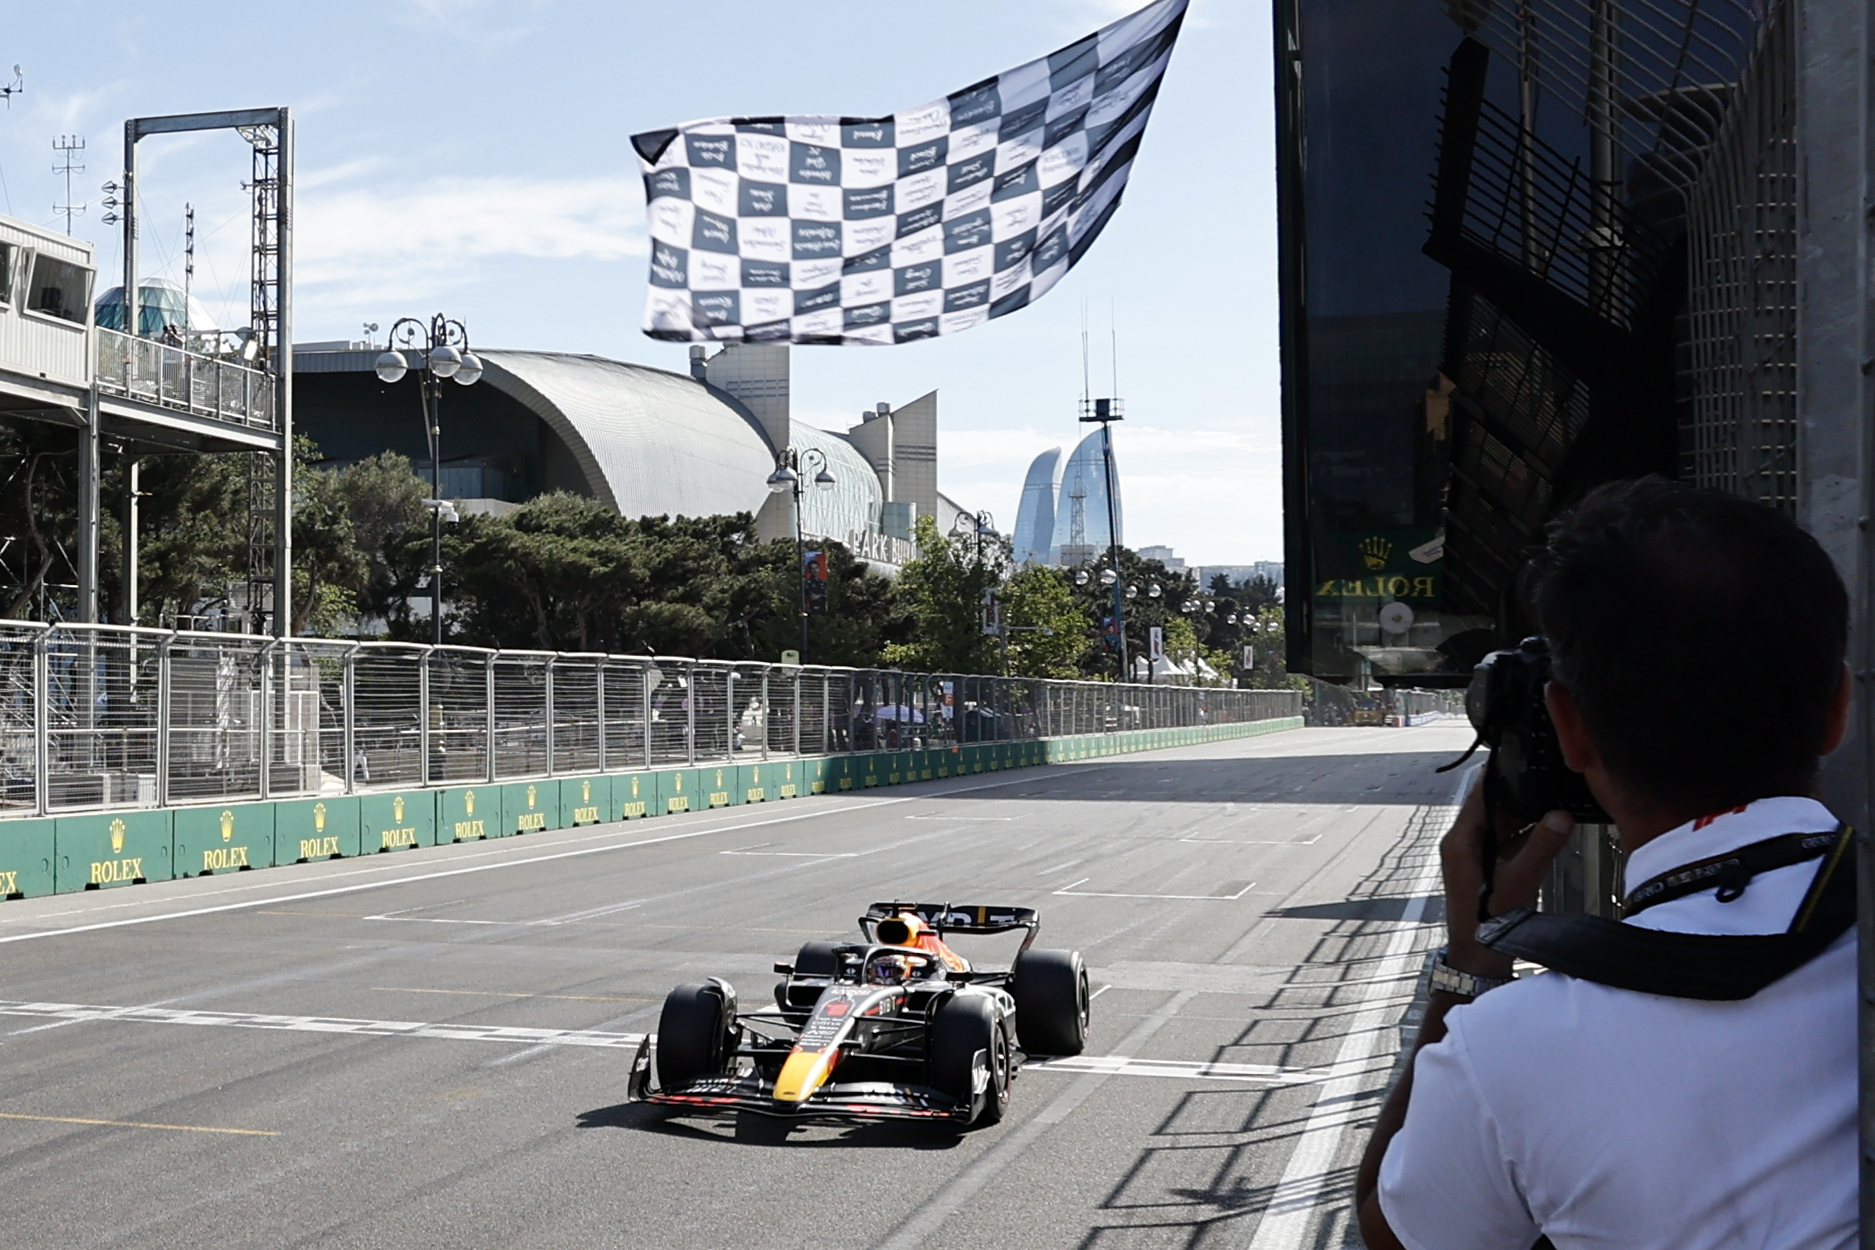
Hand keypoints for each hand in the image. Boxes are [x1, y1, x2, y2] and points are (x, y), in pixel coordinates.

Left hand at [1439, 772, 1574, 979]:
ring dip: (1523, 815)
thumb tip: (1561, 816)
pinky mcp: (1484, 867)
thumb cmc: (1487, 922)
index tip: (1516, 754)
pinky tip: (1545, 829)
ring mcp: (1473, 855)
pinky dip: (1523, 834)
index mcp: (1461, 839)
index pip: (1479, 794)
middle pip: (1491, 807)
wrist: (1478, 955)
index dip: (1498, 773)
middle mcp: (1462, 843)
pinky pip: (1505, 841)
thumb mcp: (1519, 879)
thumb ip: (1541, 845)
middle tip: (1545, 777)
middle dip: (1518, 794)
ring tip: (1550, 799)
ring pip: (1500, 824)